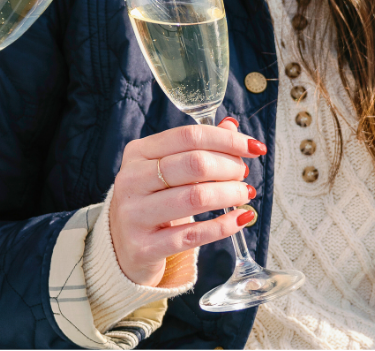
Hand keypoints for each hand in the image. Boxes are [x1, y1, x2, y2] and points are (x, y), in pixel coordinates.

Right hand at [108, 118, 260, 288]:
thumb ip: (196, 147)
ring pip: (195, 197)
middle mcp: (131, 180)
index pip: (189, 136)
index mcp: (138, 153)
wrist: (121, 248)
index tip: (253, 147)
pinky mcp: (144, 247)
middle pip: (194, 164)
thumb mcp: (166, 169)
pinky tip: (240, 218)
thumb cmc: (150, 202)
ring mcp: (135, 215)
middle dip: (229, 167)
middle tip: (243, 174)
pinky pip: (193, 235)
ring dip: (230, 194)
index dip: (227, 139)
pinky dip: (223, 225)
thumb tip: (231, 126)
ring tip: (244, 194)